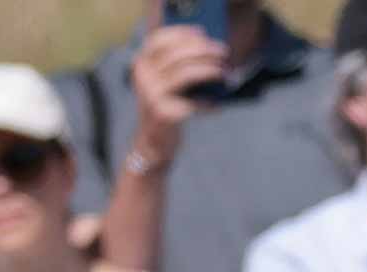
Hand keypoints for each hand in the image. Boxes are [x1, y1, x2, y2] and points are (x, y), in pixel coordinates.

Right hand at [128, 25, 228, 166]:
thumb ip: (176, 66)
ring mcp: (152, 95)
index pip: (159, 40)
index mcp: (141, 65)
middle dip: (204, 50)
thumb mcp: (163, 84)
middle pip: (177, 54)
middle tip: (223, 52)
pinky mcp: (165, 113)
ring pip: (186, 74)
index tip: (202, 33)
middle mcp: (143, 77)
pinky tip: (217, 105)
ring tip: (225, 73)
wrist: (152, 143)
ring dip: (210, 70)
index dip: (181, 33)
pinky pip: (194, 103)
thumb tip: (207, 49)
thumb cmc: (166, 108)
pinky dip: (209, 103)